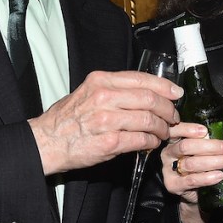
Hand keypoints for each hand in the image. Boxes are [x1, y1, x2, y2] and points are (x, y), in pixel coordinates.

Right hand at [31, 70, 182, 175]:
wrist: (46, 142)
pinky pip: (141, 140)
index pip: (141, 79)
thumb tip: (144, 92)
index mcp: (100, 81)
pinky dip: (151, 142)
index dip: (164, 86)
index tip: (176, 92)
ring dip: (162, 127)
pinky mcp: (109, 142)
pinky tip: (151, 143)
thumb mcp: (86, 92)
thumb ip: (113, 89)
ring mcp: (106, 120)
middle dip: (168, 109)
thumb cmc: (65, 119)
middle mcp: (104, 97)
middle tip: (173, 116)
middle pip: (150, 99)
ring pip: (148, 119)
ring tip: (163, 132)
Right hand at [162, 120, 222, 222]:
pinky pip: (191, 180)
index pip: (176, 129)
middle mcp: (169, 152)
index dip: (188, 129)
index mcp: (176, 138)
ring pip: (190, 164)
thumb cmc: (205, 161)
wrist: (200, 191)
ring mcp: (168, 169)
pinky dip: (206, 178)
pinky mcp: (173, 184)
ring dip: (212, 162)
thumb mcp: (217, 144)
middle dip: (209, 146)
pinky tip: (219, 175)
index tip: (205, 130)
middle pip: (185, 146)